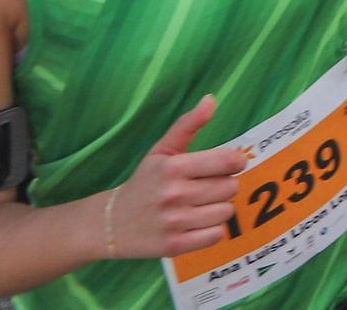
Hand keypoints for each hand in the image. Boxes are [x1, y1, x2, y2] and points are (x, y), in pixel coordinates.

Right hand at [105, 96, 246, 258]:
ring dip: (219, 207)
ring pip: (226, 212)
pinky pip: (216, 235)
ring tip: (202, 205)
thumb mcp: (161, 151)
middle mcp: (174, 194)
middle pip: (230, 187)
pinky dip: (212, 229)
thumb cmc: (144, 182)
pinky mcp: (175, 246)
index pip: (226, 162)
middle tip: (207, 187)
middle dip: (224, 185)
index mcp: (173, 167)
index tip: (227, 164)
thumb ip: (188, 124)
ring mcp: (175, 222)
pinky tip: (197, 222)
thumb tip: (211, 99)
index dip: (234, 162)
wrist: (112, 222)